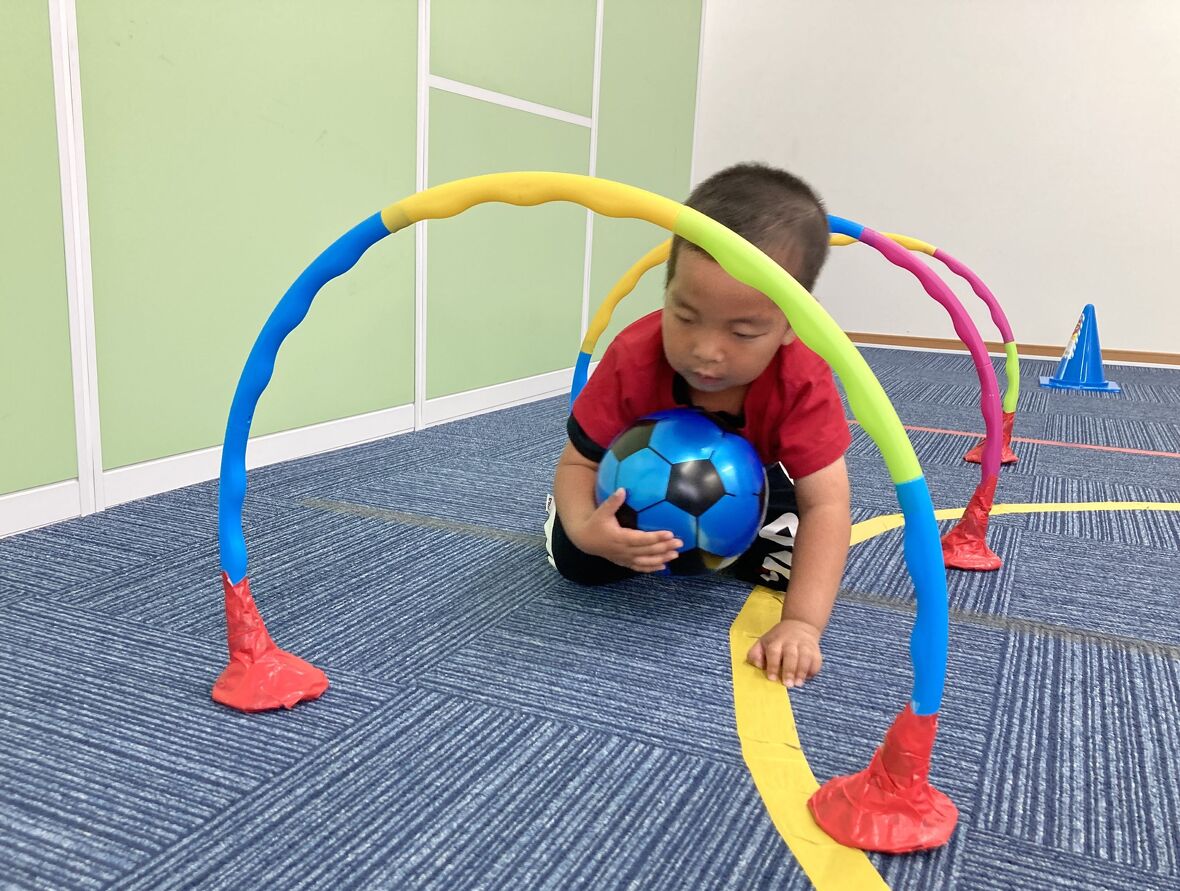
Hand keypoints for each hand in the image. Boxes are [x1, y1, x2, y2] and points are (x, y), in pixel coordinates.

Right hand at [567, 488, 681, 571]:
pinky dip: (651, 568)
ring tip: (675, 555)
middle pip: (647, 551)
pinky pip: (639, 567)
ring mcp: (624, 558)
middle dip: (664, 547)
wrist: (585, 540)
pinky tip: (663, 566)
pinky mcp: (624, 562)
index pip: (641, 539)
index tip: (670, 533)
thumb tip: (623, 489)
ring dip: (661, 558)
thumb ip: (613, 502)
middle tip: (679, 543)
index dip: (656, 537)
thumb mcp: (602, 511)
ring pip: (645, 561)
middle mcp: (623, 550)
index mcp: (620, 538)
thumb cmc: (595, 523)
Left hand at [747, 619, 822, 687]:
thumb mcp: (763, 642)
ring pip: (805, 657)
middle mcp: (791, 642)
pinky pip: (816, 660)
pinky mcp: (815, 650)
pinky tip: (808, 677)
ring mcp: (805, 645)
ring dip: (802, 671)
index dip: (773, 665)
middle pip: (791, 654)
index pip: (774, 652)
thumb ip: (756, 654)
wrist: (799, 625)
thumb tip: (757, 665)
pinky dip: (813, 669)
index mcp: (776, 641)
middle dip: (789, 670)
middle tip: (787, 684)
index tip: (772, 678)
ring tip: (798, 683)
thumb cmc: (777, 639)